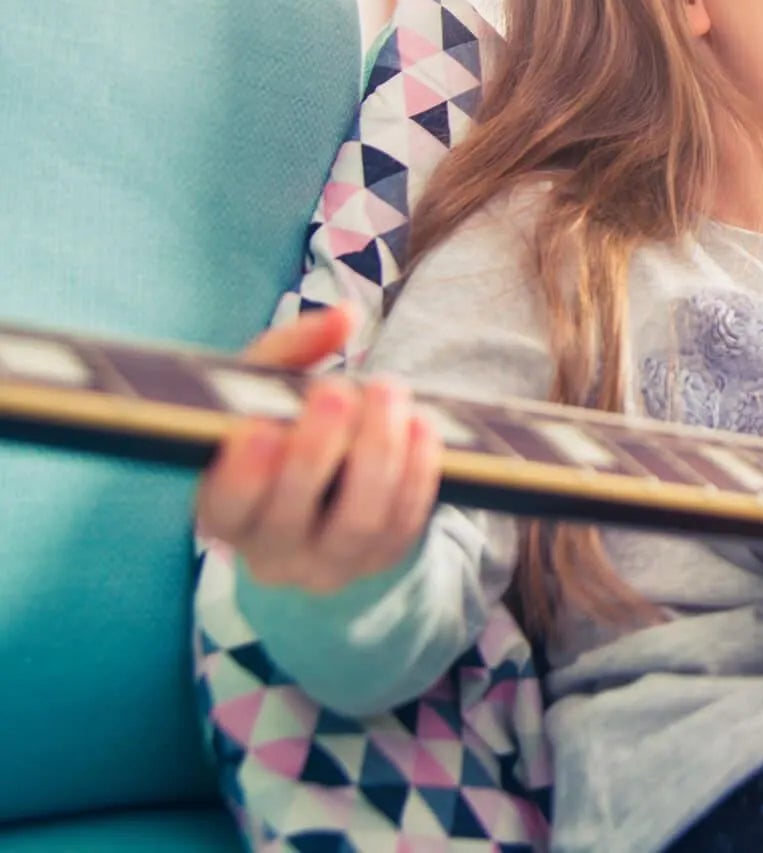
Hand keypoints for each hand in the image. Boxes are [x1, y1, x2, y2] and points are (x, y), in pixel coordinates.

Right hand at [197, 308, 441, 592]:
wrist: (327, 485)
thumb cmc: (282, 425)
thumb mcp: (266, 389)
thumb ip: (292, 349)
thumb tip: (343, 316)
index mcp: (224, 511)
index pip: (225, 507)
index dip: (243, 475)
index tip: (263, 428)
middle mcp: (271, 551)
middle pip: (293, 516)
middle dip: (317, 449)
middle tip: (337, 391)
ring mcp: (329, 563)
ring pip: (359, 523)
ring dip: (378, 452)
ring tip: (387, 392)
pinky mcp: (382, 558)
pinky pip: (405, 522)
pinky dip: (417, 472)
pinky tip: (421, 425)